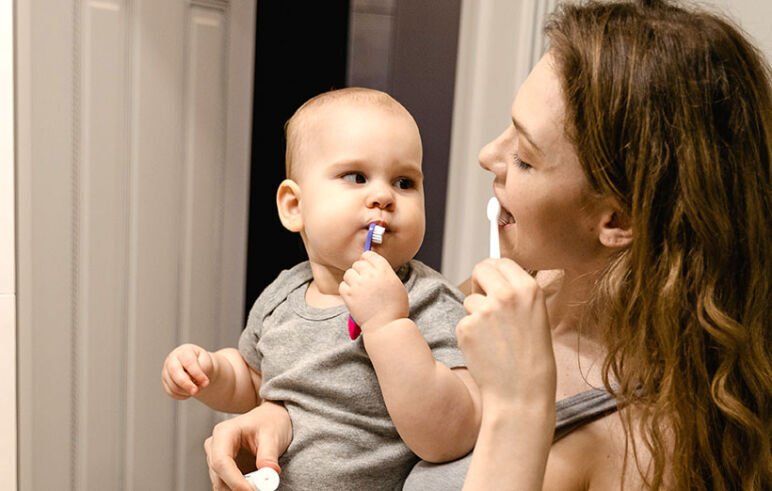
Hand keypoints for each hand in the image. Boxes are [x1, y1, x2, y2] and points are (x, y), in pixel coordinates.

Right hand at [161, 343, 213, 398]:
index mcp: (184, 351)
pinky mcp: (165, 382)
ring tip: (196, 389)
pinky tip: (189, 391)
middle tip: (196, 391)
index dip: (197, 374)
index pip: (188, 362)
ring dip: (186, 391)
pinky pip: (171, 392)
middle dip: (186, 384)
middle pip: (175, 372)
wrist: (199, 368)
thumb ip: (201, 370)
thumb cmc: (203, 364)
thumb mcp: (207, 363)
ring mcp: (166, 371)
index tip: (206, 383)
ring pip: (173, 385)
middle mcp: (172, 360)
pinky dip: (182, 395)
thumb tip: (192, 381)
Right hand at [204, 401, 291, 490]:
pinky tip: (254, 487)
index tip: (251, 490)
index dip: (235, 481)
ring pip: (221, 485)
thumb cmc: (269, 422)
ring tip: (261, 485)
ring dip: (239, 490)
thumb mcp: (272, 435)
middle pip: (219, 476)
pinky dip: (240, 489)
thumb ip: (269, 455)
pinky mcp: (223, 470)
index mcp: (224, 433)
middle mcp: (215, 447)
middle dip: (238, 488)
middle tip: (261, 489)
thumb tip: (269, 473)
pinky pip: (227, 486)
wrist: (271, 420)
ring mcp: (217, 459)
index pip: (221, 462)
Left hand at [340, 250, 408, 330]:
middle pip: (357, 264)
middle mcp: (370, 275)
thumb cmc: (394, 307)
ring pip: (348, 273)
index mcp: (383, 270)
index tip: (368, 266)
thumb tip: (373, 266)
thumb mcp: (396, 284)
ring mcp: (358, 285)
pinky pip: (342, 285)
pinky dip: (347, 289)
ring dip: (352, 279)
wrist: (386, 325)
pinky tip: (354, 295)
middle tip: (364, 280)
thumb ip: (384, 272)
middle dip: (360, 271)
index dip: (367, 260)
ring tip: (359, 289)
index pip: (369, 255)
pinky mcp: (349, 296)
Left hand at [455, 259, 555, 406]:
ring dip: (475, 314)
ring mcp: (484, 310)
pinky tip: (485, 350)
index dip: (494, 273)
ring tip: (494, 339)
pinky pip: (462, 322)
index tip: (492, 284)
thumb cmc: (532, 358)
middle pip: (481, 269)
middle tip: (486, 305)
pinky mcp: (466, 327)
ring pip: (470, 299)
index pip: (501, 262)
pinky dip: (469, 335)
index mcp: (529, 288)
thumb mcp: (536, 316)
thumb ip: (516, 294)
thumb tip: (493, 275)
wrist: (522, 393)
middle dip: (479, 283)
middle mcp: (506, 294)